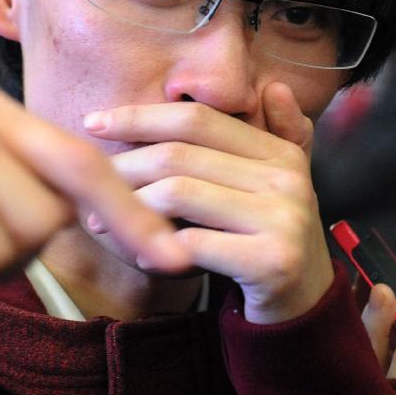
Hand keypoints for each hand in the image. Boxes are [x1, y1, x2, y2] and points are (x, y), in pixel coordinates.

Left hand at [84, 82, 334, 323]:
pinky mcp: (272, 260)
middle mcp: (287, 179)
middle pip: (180, 155)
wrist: (303, 306)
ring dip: (131, 207)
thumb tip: (275, 88)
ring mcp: (283, 219)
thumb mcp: (276, 185)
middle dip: (124, 168)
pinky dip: (156, 248)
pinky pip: (192, 243)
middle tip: (91, 185)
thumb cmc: (269, 239)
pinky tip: (143, 256)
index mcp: (280, 152)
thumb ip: (277, 135)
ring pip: (179, 194)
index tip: (94, 123)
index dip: (141, 116)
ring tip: (106, 221)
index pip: (198, 119)